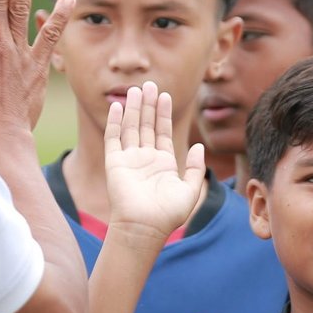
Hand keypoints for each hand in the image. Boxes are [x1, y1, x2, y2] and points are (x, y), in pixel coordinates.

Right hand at [104, 81, 205, 241]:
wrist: (145, 227)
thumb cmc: (168, 214)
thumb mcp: (190, 190)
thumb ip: (194, 168)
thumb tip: (198, 147)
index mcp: (162, 164)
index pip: (162, 132)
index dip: (163, 113)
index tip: (166, 95)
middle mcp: (144, 159)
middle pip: (146, 125)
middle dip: (149, 105)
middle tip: (151, 85)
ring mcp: (129, 160)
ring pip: (131, 128)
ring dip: (134, 109)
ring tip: (136, 89)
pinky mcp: (114, 163)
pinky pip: (113, 138)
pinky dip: (115, 122)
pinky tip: (119, 107)